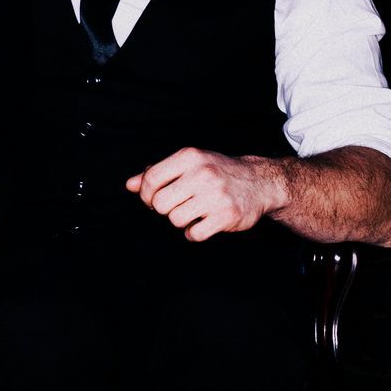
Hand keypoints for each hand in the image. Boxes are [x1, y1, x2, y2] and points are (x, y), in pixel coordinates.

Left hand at [128, 147, 287, 241]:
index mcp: (190, 157)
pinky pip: (194, 234)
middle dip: (164, 209)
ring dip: (180, 220)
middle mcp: (203, 174)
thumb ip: (157, 173)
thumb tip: (130, 185)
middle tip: (175, 206)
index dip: (145, 194)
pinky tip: (202, 223)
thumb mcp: (188, 164)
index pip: (151, 179)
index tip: (152, 199)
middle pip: (160, 203)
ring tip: (193, 212)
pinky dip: (193, 232)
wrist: (260, 182)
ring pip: (175, 220)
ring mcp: (216, 195)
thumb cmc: (217, 172)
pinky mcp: (227, 215)